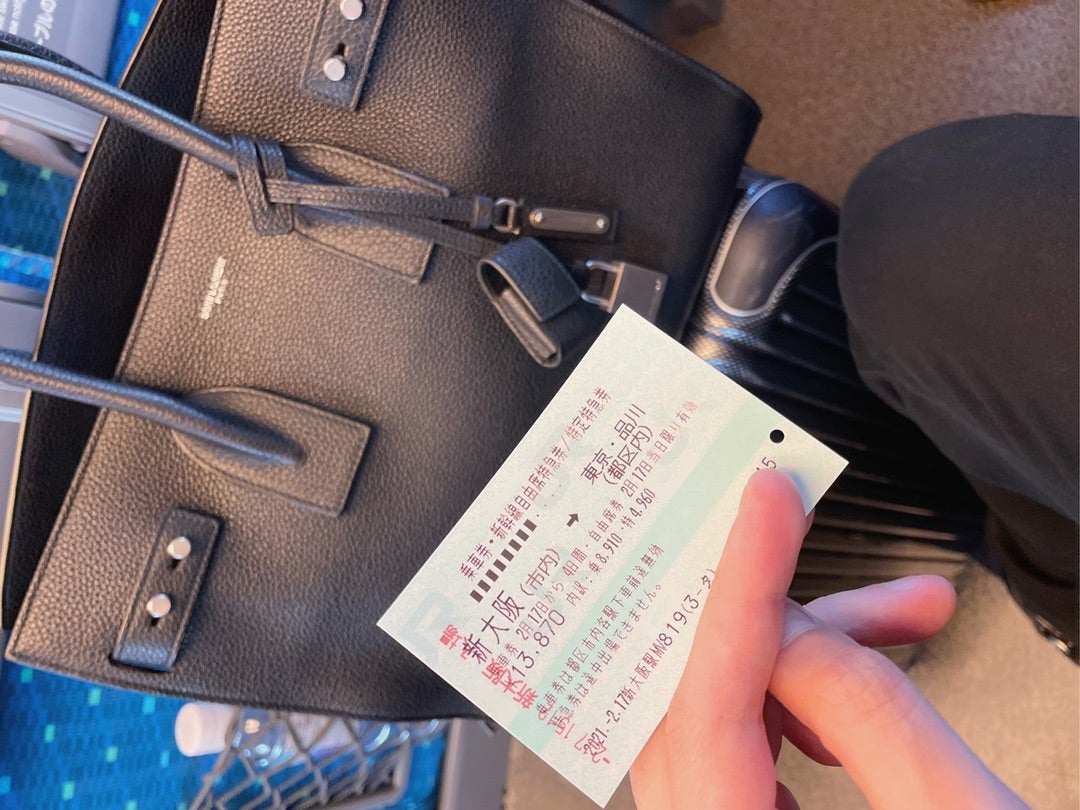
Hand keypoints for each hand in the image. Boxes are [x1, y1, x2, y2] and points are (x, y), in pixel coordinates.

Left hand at [629, 470, 1026, 809]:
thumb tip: (800, 630)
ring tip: (909, 616)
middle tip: (833, 544)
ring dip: (810, 653)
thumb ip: (870, 716)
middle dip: (782, 616)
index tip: (766, 501)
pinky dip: (807, 701)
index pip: (703, 712)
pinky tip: (871, 677)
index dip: (738, 592)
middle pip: (699, 707)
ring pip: (727, 713)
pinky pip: (750, 744)